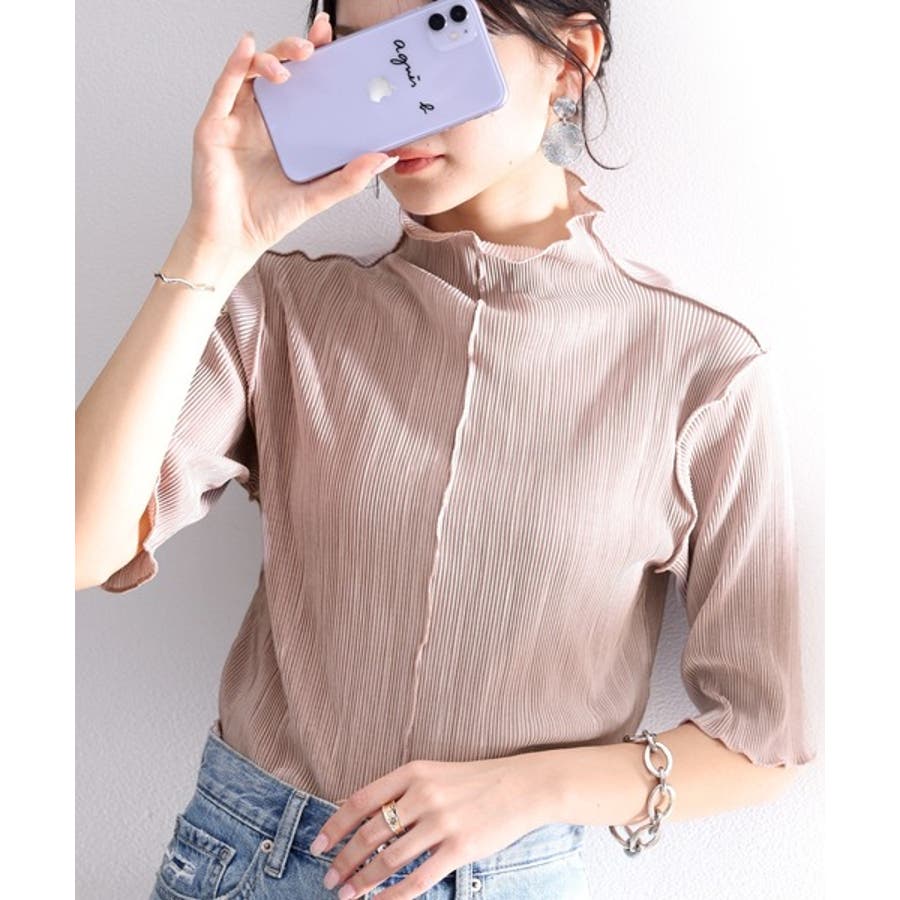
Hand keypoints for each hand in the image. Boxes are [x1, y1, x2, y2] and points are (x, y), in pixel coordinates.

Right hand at [182, 14, 396, 258]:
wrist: (235, 240)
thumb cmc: (269, 219)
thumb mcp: (319, 197)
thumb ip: (350, 178)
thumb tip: (384, 157)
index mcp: (288, 131)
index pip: (305, 84)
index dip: (317, 59)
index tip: (334, 41)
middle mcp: (263, 120)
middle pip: (280, 69)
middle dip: (296, 49)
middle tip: (317, 45)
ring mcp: (237, 120)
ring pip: (252, 72)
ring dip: (273, 58)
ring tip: (294, 62)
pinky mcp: (214, 126)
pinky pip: (224, 87)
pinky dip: (236, 64)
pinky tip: (248, 48)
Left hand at [309, 754, 547, 899]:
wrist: (521, 787)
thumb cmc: (473, 782)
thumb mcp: (432, 774)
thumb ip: (397, 790)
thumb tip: (355, 810)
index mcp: (412, 772)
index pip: (360, 801)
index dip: (334, 826)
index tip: (317, 846)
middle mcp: (423, 795)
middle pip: (369, 834)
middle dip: (344, 861)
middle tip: (329, 879)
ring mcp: (441, 822)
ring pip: (389, 860)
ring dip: (363, 882)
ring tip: (348, 895)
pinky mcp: (459, 848)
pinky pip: (417, 880)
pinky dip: (393, 897)